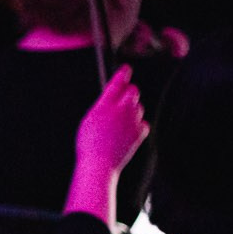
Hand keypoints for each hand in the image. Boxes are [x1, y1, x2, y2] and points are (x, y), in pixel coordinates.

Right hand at [73, 64, 148, 180]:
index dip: (123, 74)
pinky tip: (127, 132)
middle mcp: (121, 110)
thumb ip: (102, 105)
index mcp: (105, 105)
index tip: (126, 69)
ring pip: (138, 107)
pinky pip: (143, 123)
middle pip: (133, 91)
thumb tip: (111, 98)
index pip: (118, 82)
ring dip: (132, 110)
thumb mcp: (89, 120)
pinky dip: (137, 125)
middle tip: (121, 100)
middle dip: (129, 93)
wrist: (99, 164)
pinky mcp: (139, 133)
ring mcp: (133, 121)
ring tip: (120, 122)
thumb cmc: (89, 144)